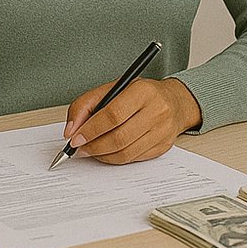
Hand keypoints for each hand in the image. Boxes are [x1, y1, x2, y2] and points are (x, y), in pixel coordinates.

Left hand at [60, 78, 202, 164]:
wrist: (175, 102)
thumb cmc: (141, 94)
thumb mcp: (113, 88)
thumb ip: (86, 105)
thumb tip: (71, 130)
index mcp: (142, 91)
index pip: (113, 115)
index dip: (91, 130)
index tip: (75, 138)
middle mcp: (157, 111)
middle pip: (119, 138)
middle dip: (93, 146)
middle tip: (79, 148)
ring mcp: (162, 131)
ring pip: (126, 153)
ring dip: (102, 155)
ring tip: (91, 150)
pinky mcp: (163, 147)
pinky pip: (133, 159)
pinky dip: (115, 159)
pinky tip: (107, 152)